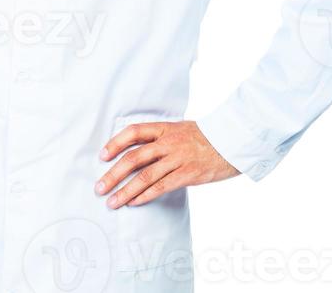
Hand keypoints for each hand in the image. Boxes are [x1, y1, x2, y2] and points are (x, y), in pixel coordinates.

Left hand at [95, 119, 239, 207]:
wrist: (232, 142)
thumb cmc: (205, 137)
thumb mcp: (180, 128)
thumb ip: (161, 137)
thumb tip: (139, 148)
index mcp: (164, 128)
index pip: (133, 132)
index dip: (115, 143)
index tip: (102, 156)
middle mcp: (168, 142)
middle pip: (134, 157)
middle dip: (113, 174)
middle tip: (99, 187)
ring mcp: (178, 158)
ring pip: (145, 176)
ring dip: (125, 191)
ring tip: (112, 202)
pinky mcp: (188, 175)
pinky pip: (161, 187)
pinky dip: (145, 196)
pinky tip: (133, 203)